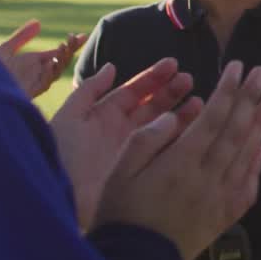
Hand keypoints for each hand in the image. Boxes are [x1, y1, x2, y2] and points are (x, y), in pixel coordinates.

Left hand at [0, 20, 86, 98]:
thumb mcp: (5, 50)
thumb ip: (22, 37)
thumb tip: (38, 23)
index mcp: (32, 63)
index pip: (57, 54)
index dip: (70, 45)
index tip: (83, 35)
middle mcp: (36, 74)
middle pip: (60, 62)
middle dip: (70, 50)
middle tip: (76, 37)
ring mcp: (33, 83)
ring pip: (55, 72)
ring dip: (61, 60)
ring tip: (63, 45)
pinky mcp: (28, 92)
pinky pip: (44, 83)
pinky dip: (50, 72)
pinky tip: (51, 61)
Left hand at [51, 59, 194, 230]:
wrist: (63, 195)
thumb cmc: (62, 154)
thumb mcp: (69, 117)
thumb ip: (88, 90)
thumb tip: (111, 67)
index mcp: (106, 116)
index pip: (134, 91)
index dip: (153, 77)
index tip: (172, 64)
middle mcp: (124, 131)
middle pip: (153, 105)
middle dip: (171, 91)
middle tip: (188, 79)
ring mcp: (136, 150)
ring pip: (164, 126)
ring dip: (181, 112)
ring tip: (198, 101)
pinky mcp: (145, 169)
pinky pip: (167, 149)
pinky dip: (182, 137)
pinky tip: (196, 126)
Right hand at [93, 61, 260, 259]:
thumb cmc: (121, 214)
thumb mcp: (120, 171)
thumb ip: (148, 139)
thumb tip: (177, 115)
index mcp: (180, 163)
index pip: (212, 118)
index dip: (228, 90)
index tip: (238, 67)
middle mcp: (206, 177)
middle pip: (235, 131)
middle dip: (251, 98)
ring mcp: (219, 198)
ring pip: (247, 154)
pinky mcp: (224, 216)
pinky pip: (248, 186)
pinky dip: (257, 163)